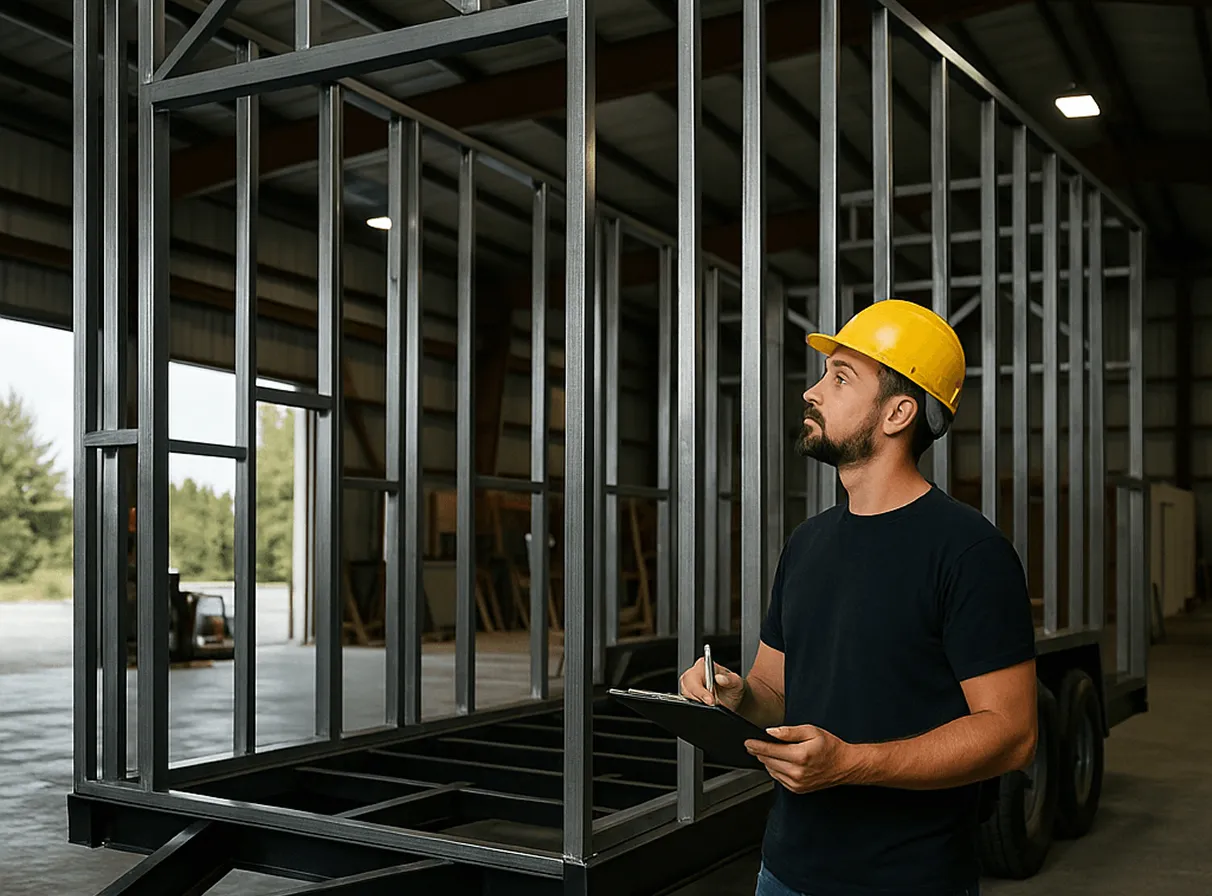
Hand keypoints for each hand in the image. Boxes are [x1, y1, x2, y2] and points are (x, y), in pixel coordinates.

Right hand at [678, 657, 745, 710]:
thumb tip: (720, 678)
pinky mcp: (689, 695)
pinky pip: (686, 701)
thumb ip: (730, 679)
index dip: (700, 690)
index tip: (710, 700)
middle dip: (698, 698)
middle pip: (686, 686)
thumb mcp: (737, 683)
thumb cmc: (733, 688)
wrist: (734, 700)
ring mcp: (690, 685)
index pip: (695, 677)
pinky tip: (705, 707)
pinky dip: (695, 706)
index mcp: (704, 666)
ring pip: (685, 695)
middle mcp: (695, 674)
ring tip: (711, 705)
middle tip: (711, 704)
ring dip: (697, 702)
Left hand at [744, 724, 859, 793]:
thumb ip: (789, 732)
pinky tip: (779, 761)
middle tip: (754, 744)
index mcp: (800, 756)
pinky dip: (775, 769)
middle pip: (768, 761)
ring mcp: (797, 783)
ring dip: (767, 761)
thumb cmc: (829, 746)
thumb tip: (770, 732)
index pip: (770, 751)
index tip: (747, 742)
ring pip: (771, 770)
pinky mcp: (797, 789)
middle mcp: (797, 772)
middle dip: (759, 752)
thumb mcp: (810, 731)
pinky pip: (778, 778)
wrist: (844, 765)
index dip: (756, 745)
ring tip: (768, 751)